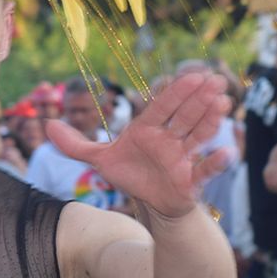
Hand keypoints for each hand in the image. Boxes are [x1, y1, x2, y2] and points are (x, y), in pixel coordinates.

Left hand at [45, 70, 230, 219]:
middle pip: (185, 116)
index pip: (161, 107)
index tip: (191, 75)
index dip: (176, 92)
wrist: (149, 202)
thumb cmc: (131, 173)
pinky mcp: (191, 180)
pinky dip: (216, 162)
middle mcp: (169, 139)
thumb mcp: (100, 160)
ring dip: (212, 120)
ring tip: (224, 103)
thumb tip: (48, 126)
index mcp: (147, 128)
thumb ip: (76, 145)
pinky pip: (206, 170)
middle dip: (200, 99)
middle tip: (215, 80)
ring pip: (199, 135)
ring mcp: (183, 157)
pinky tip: (227, 152)